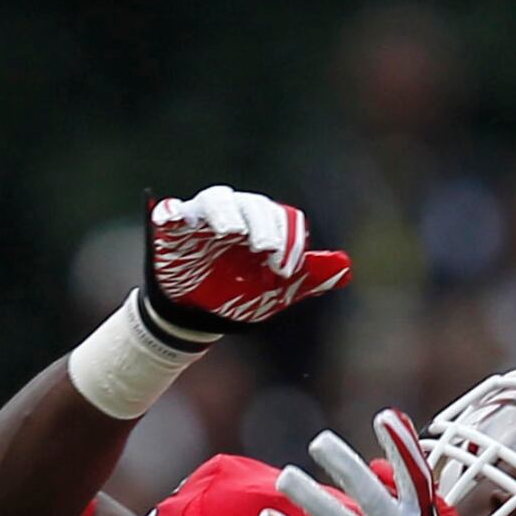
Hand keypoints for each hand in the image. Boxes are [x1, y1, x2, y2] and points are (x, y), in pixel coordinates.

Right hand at [144, 185, 350, 338]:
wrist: (199, 316)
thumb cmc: (239, 294)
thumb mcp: (276, 292)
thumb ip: (307, 278)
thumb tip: (346, 269)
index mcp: (264, 224)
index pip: (281, 219)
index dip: (287, 241)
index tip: (286, 269)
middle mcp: (237, 213)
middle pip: (252, 204)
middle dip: (261, 225)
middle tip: (265, 248)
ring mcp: (203, 218)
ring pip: (216, 199)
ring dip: (224, 211)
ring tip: (229, 230)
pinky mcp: (173, 230)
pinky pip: (170, 213)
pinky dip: (169, 212)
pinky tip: (170, 218)